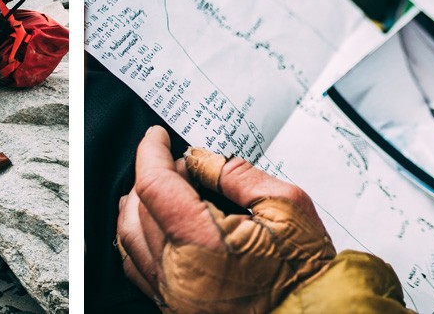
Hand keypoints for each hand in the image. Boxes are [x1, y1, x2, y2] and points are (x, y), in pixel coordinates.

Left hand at [116, 126, 333, 312]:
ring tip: (164, 187)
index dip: (152, 154)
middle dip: (155, 177)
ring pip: (129, 239)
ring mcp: (172, 295)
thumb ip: (237, 175)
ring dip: (138, 206)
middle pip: (139, 209)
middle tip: (185, 166)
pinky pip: (137, 267)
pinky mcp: (173, 308)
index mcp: (202, 244)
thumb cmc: (305, 271)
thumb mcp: (287, 206)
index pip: (155, 186)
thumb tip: (201, 158)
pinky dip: (139, 238)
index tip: (157, 138)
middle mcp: (177, 273)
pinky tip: (154, 224)